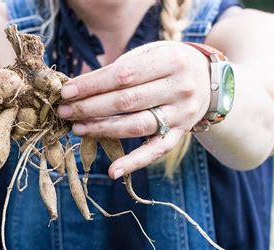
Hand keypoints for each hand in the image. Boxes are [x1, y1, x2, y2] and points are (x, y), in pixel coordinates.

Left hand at [57, 42, 210, 178]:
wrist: (209, 80)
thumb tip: (79, 87)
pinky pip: (156, 151)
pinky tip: (113, 171)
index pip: (123, 75)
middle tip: (63, 111)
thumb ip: (122, 68)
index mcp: (170, 61)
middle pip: (126, 102)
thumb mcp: (151, 53)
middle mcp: (180, 88)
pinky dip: (134, 163)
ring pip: (136, 126)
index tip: (66, 92)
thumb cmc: (168, 63)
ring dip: (102, 129)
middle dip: (89, 107)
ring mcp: (182, 114)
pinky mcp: (180, 134)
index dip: (92, 85)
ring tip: (77, 128)